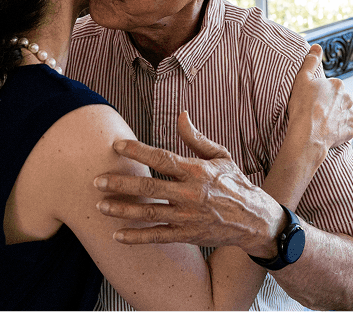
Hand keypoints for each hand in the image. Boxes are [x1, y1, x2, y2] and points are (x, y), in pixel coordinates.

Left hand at [93, 111, 283, 257]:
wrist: (255, 220)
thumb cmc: (236, 184)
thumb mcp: (220, 156)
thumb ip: (196, 138)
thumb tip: (181, 114)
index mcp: (196, 171)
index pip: (161, 158)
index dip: (137, 151)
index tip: (116, 146)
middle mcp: (190, 194)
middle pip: (149, 187)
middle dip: (121, 184)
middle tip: (97, 180)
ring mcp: (187, 217)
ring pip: (148, 213)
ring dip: (122, 210)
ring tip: (100, 205)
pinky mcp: (187, 235)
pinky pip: (157, 236)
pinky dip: (136, 237)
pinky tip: (117, 235)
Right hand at [285, 44, 352, 155]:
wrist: (307, 135)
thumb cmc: (302, 107)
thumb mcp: (302, 80)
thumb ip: (310, 62)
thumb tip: (317, 46)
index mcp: (338, 85)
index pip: (330, 88)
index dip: (319, 95)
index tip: (310, 102)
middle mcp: (348, 98)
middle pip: (338, 100)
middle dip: (329, 106)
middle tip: (314, 114)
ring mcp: (350, 115)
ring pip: (343, 114)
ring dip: (335, 118)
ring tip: (320, 124)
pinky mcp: (351, 130)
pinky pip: (345, 129)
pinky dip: (338, 131)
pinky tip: (327, 132)